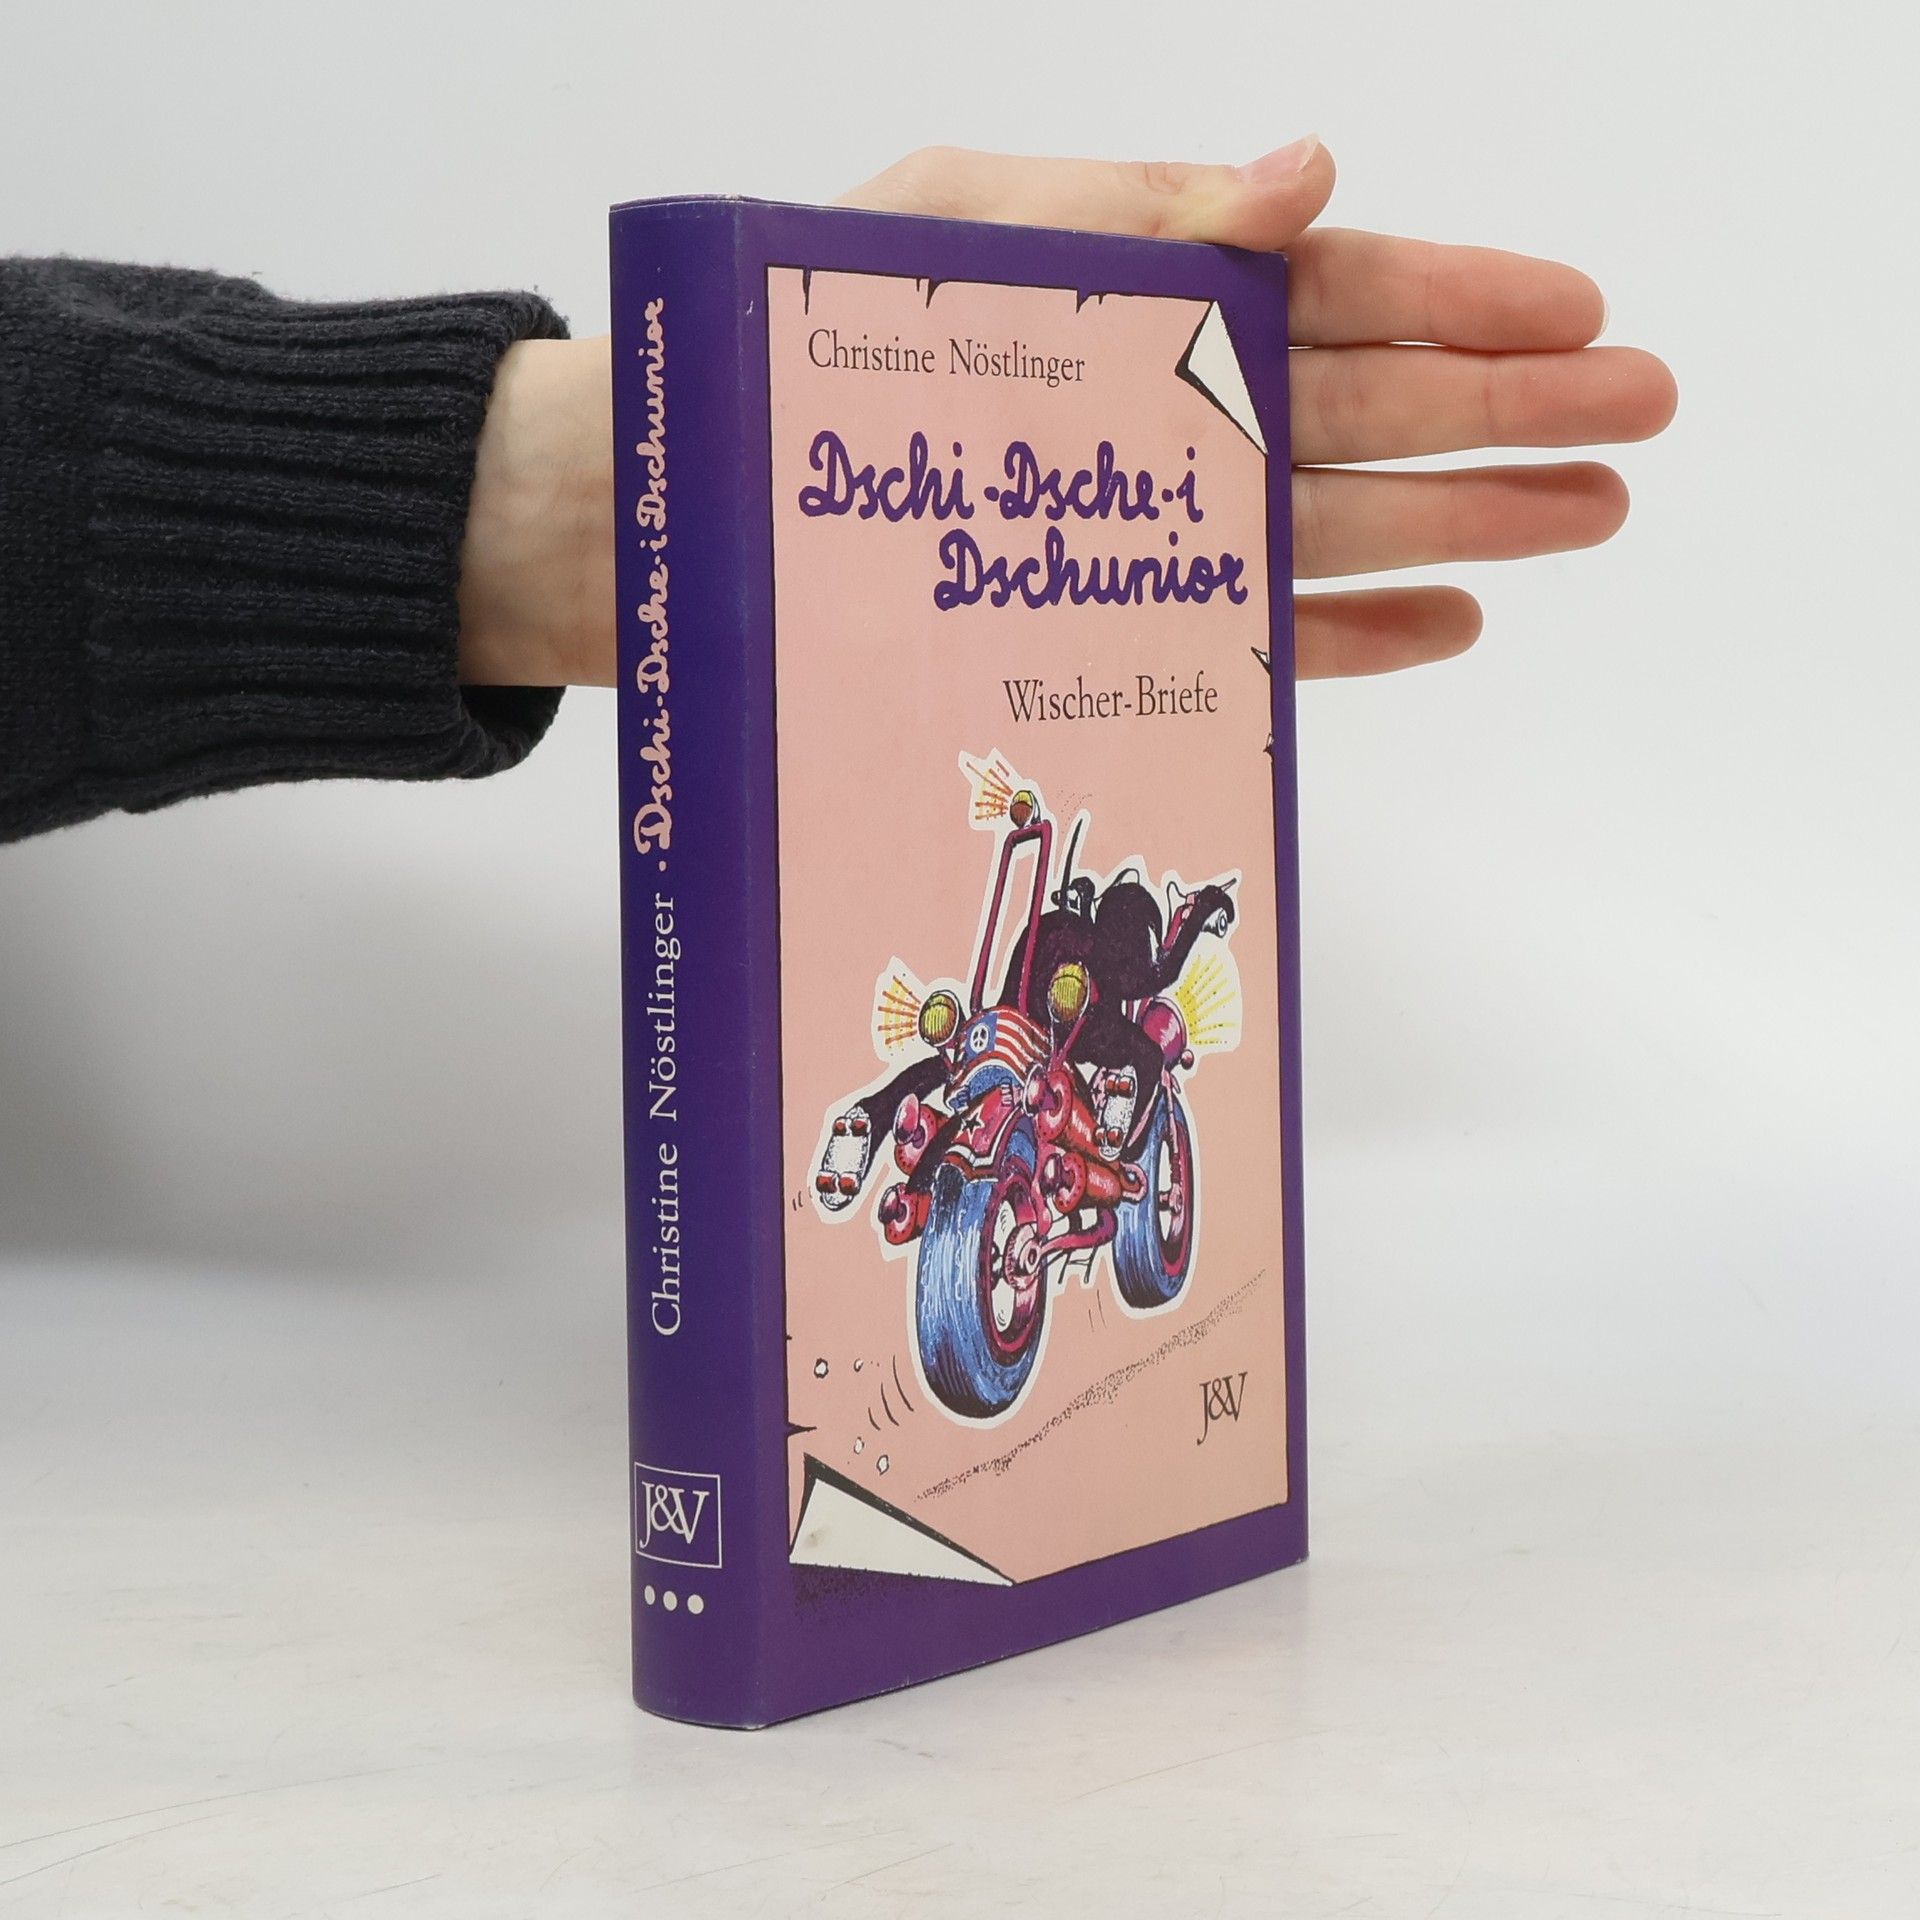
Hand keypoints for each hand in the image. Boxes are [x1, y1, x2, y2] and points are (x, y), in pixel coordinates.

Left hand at [841, 141, 1676, 677]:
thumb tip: (1309, 170)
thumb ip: (1135, 214)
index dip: (1464, 296)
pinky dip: (1355, 632)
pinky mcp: (1126, 627)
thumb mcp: (965, 232)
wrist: (712, 498)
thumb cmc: (820, 344)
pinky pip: (1261, 632)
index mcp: (1149, 296)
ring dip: (1471, 517)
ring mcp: (1160, 527)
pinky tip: (1450, 623)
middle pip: (1376, 406)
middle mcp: (1173, 414)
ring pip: (1346, 520)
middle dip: (1513, 404)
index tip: (1580, 306)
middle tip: (1644, 407)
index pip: (1341, 289)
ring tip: (1592, 510)